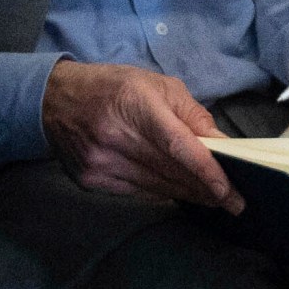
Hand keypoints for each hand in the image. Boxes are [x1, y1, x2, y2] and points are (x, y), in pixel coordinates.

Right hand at [39, 61, 238, 211]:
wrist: (54, 99)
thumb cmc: (115, 87)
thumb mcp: (159, 86)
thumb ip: (193, 115)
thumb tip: (222, 144)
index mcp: (137, 107)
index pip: (177, 147)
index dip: (205, 171)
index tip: (228, 190)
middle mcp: (115, 138)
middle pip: (170, 171)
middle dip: (206, 189)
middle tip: (235, 201)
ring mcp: (100, 163)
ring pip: (156, 187)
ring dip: (188, 195)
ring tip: (214, 200)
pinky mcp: (90, 179)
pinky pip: (136, 192)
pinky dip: (161, 193)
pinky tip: (180, 193)